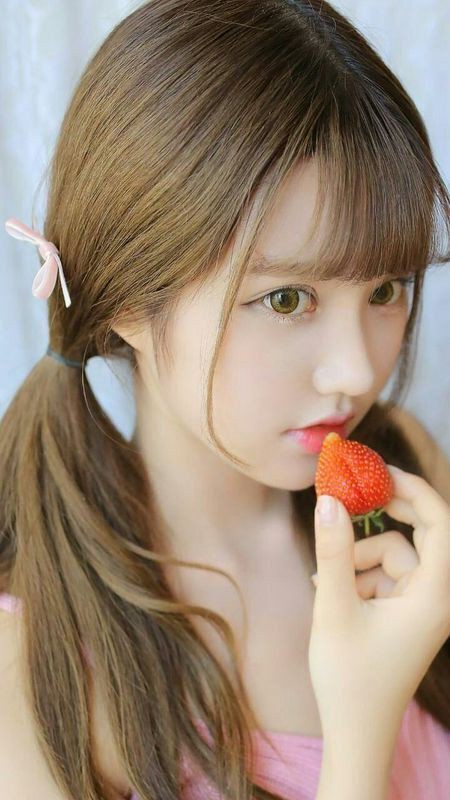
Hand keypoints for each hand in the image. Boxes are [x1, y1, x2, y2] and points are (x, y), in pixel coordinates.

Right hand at [308, 465, 449, 744]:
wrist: (355, 731)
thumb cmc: (349, 678)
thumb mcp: (334, 607)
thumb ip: (334, 551)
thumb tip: (328, 499)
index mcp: (434, 596)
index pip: (441, 525)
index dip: (415, 490)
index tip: (380, 471)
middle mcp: (437, 597)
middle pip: (421, 534)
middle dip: (386, 515)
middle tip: (353, 495)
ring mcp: (423, 606)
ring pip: (395, 555)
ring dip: (359, 560)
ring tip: (327, 587)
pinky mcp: (407, 613)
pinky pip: (386, 575)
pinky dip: (359, 577)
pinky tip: (331, 594)